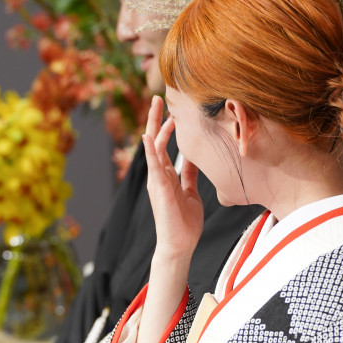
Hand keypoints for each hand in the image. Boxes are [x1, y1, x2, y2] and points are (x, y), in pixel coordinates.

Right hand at [143, 95, 203, 260]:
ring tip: (158, 108)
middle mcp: (159, 174)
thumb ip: (189, 174)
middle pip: (156, 140)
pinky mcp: (159, 189)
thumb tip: (194, 157)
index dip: (167, 126)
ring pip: (154, 148)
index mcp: (166, 175)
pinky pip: (153, 166)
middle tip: (158, 97)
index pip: (165, 145)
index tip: (172, 108)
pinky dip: (150, 150)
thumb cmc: (184, 222)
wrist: (179, 245)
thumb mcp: (190, 192)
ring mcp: (157, 181)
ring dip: (155, 127)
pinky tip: (148, 136)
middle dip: (156, 118)